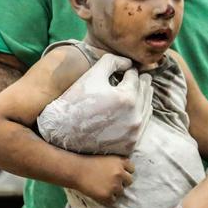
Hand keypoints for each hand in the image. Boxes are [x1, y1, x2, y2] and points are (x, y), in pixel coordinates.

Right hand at [36, 54, 152, 155]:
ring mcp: (133, 134)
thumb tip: (129, 62)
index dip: (130, 70)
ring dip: (143, 97)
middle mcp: (134, 118)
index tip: (127, 68)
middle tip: (139, 76)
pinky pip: (142, 125)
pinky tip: (136, 108)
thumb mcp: (92, 75)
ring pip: (146, 109)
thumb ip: (113, 61)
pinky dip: (140, 114)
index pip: (135, 77)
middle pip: (144, 92)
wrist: (60, 133)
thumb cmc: (75, 101)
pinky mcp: (130, 145)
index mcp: (127, 98)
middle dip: (140, 82)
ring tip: (139, 89)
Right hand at [71, 155, 135, 205]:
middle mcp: (120, 173)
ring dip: (114, 191)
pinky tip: (99, 193)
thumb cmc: (88, 163)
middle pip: (129, 181)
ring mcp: (115, 185)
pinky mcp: (108, 195)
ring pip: (121, 192)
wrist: (76, 170)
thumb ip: (116, 164)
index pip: (132, 168)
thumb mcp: (106, 158)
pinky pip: (113, 200)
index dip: (125, 172)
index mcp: (120, 162)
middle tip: (111, 182)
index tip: (120, 174)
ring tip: (103, 187)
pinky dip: (107, 199)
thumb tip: (125, 171)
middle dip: (122, 182)